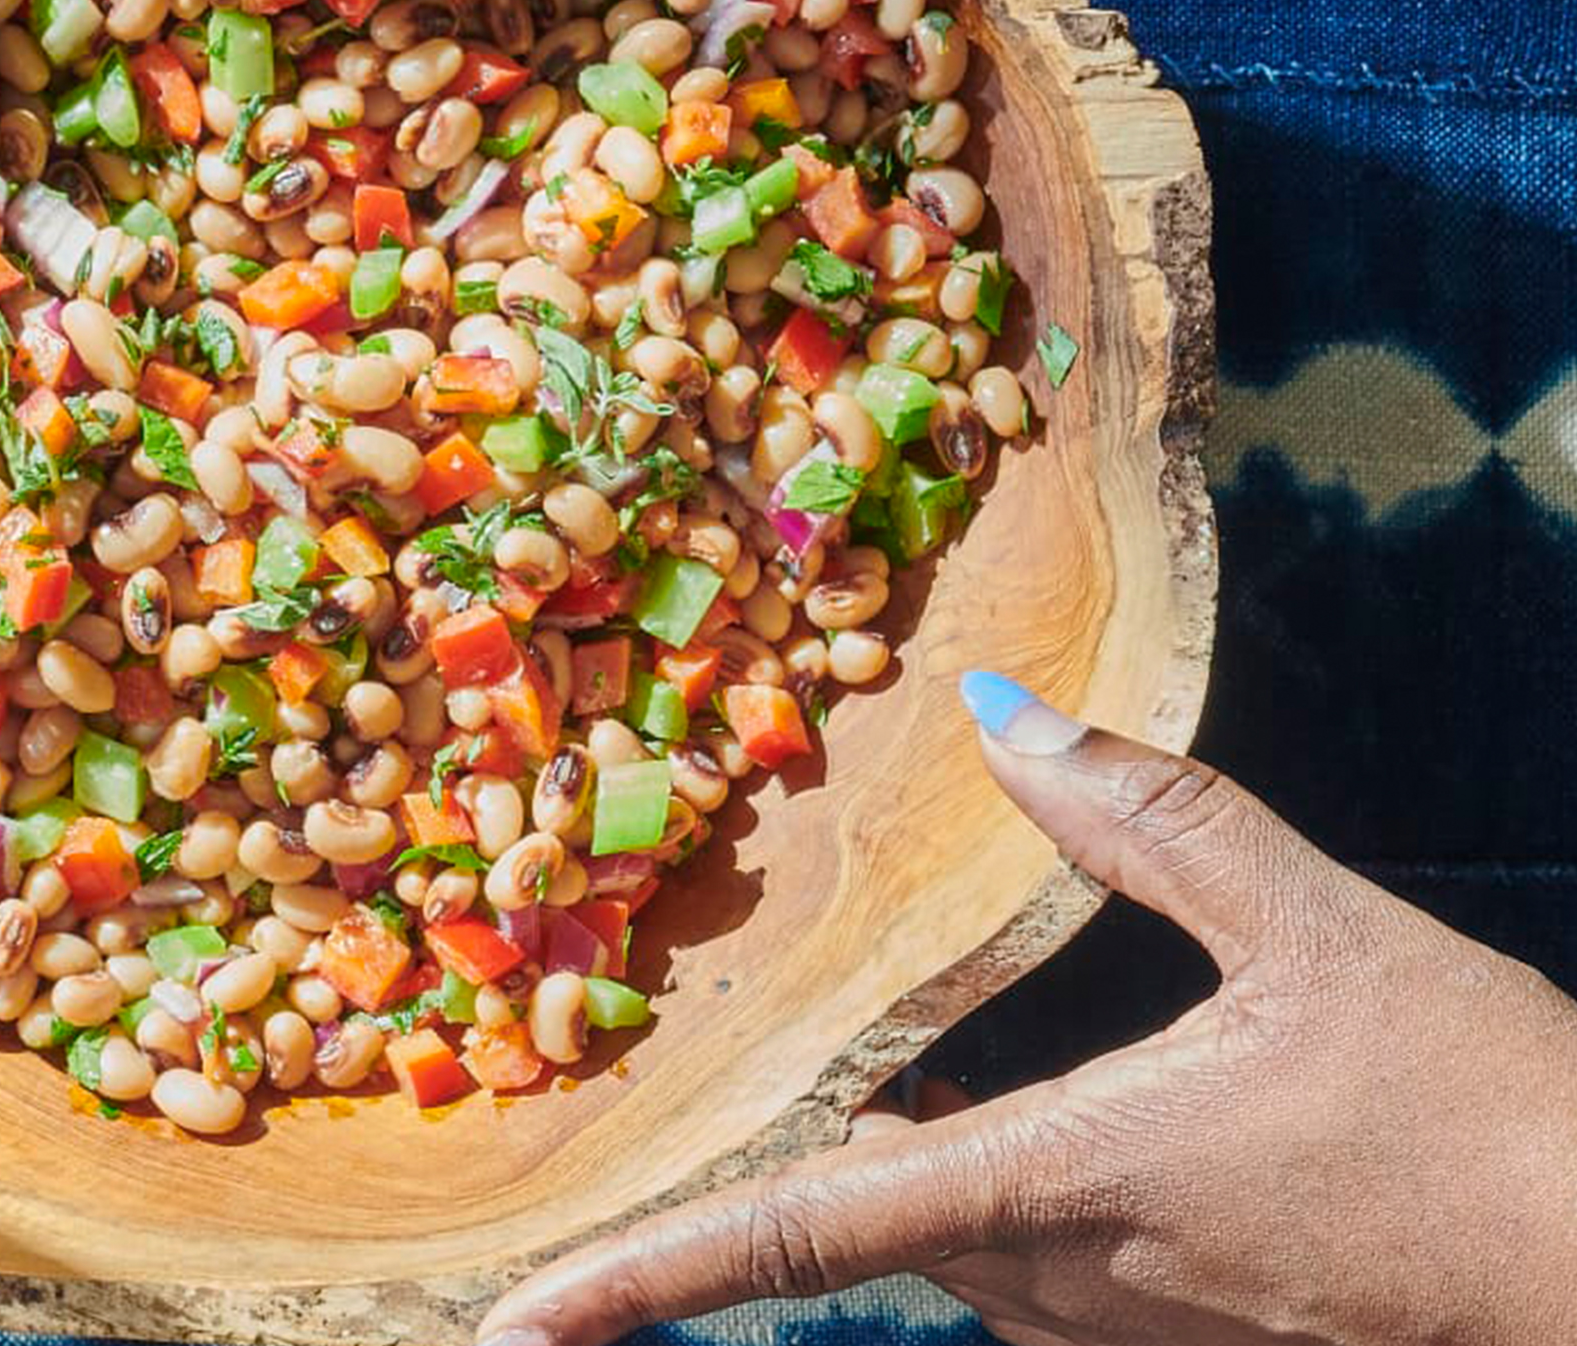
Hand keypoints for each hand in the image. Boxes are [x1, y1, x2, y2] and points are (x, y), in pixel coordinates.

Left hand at [476, 671, 1576, 1345]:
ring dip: (932, 1164)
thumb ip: (1147, 817)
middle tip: (781, 1060)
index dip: (639, 1279)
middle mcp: (1068, 1287)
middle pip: (873, 1216)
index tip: (517, 1321)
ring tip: (927, 1063)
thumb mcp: (1314, 932)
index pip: (800, 1232)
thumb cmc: (1486, 1112)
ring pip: (959, 1250)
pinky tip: (1077, 1127)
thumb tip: (999, 712)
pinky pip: (1045, 1279)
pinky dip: (1014, 1202)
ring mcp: (1133, 1336)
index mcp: (1060, 1182)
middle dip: (828, 1142)